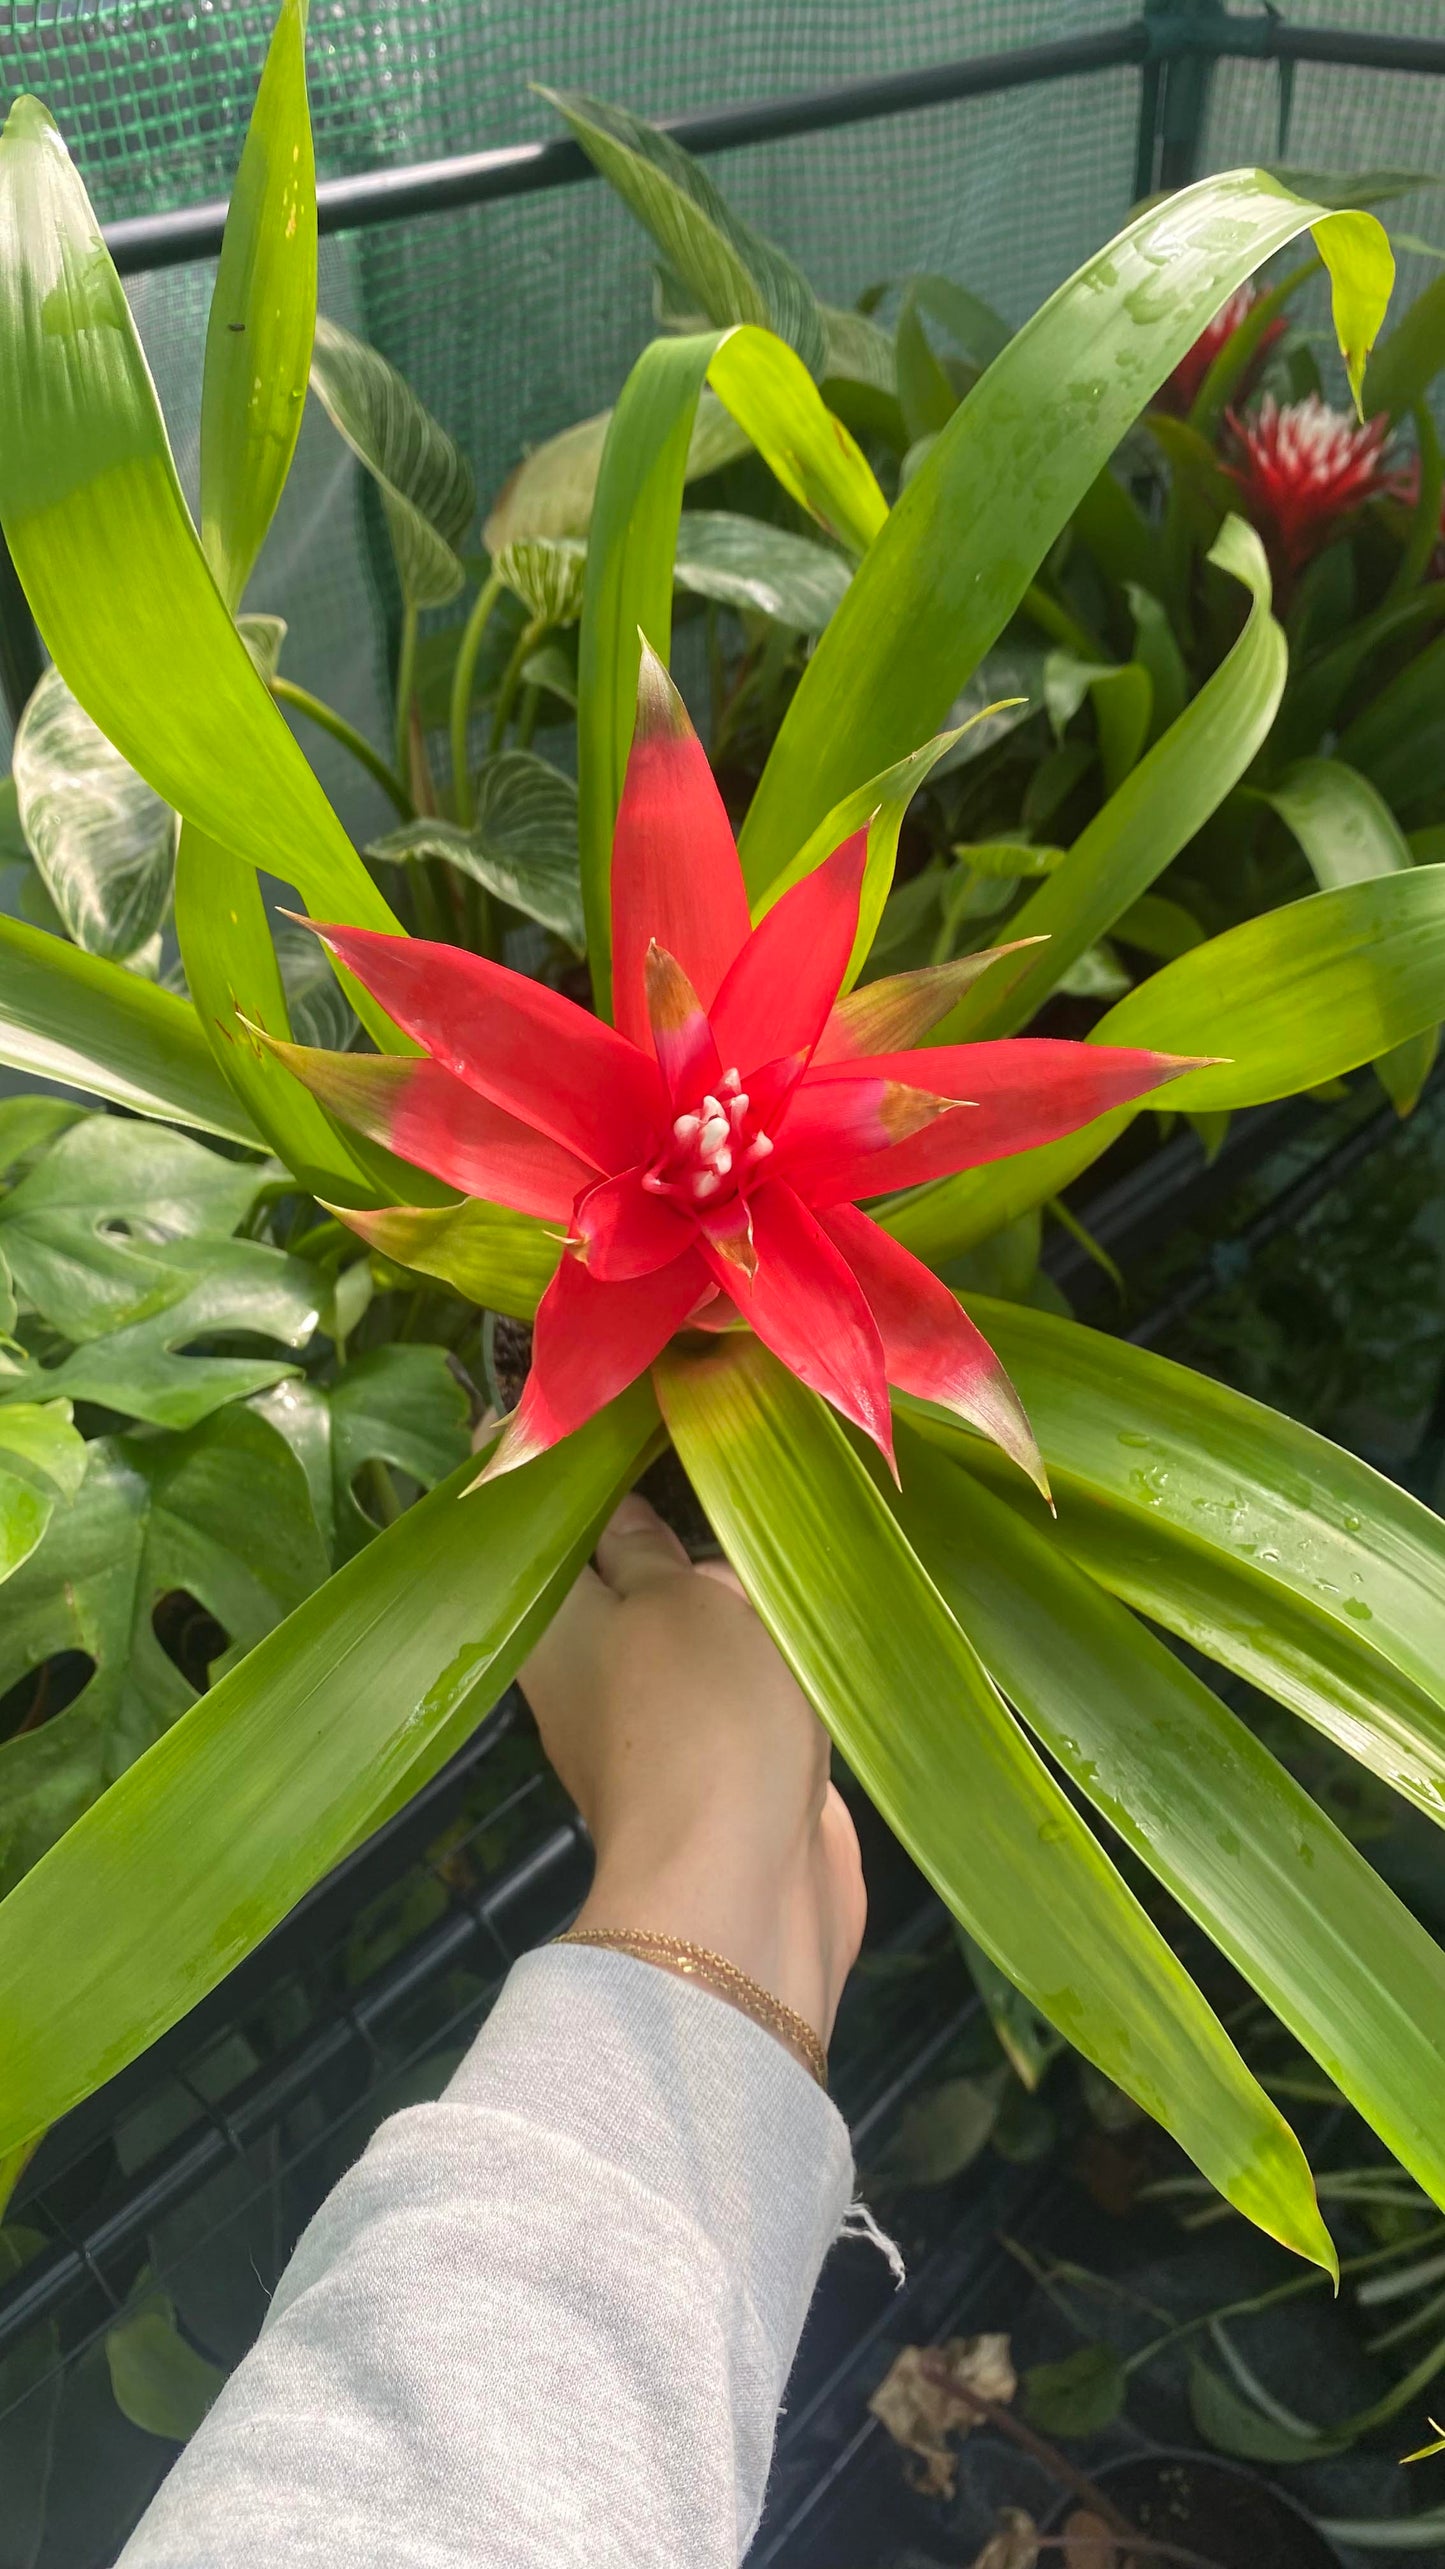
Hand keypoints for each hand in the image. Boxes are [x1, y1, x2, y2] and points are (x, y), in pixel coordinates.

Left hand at [520, 1494, 865, 2049]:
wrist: (745, 1892)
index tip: (636, 1403)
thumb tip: (610, 1504)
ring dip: (748, 1598)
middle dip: (688, 1530)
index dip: (586, 1459)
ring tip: (805, 1537)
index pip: (551, 1520)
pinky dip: (778, 1660)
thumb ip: (647, 1544)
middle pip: (634, 1570)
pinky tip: (828, 1622)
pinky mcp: (722, 1769)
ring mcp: (658, 1726)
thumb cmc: (700, 1719)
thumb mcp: (678, 1599)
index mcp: (552, 1623)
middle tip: (747, 1468)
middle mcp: (591, 1671)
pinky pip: (746, 1687)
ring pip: (701, 1629)